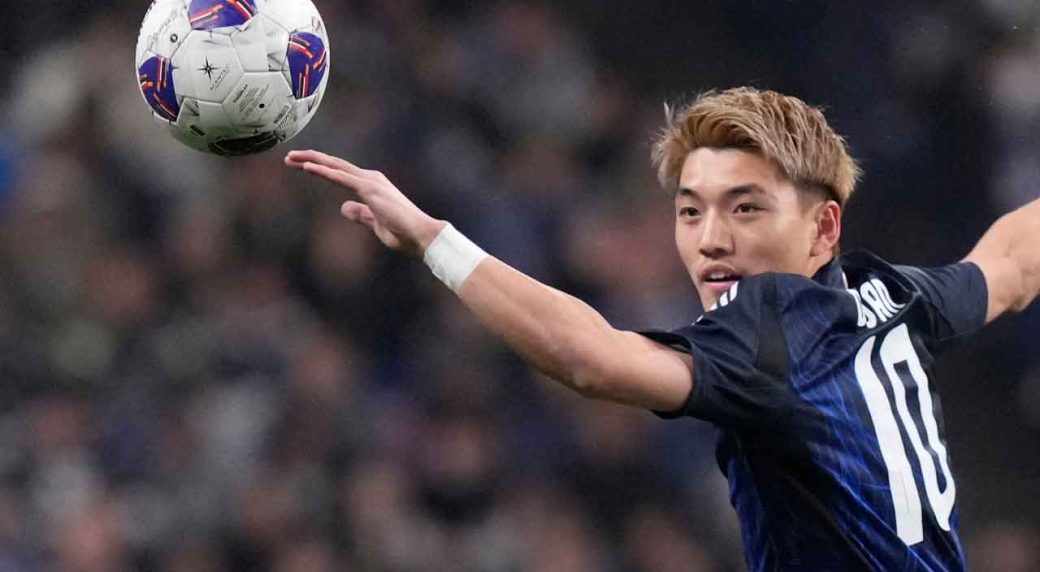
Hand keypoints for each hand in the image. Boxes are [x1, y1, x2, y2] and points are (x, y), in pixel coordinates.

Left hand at [285, 150, 445, 257]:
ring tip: (291, 158)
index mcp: (372, 186)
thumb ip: (360, 215)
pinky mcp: (370, 190)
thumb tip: (343, 208)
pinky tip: (308, 167)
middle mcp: (371, 179)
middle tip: (288, 157)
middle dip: (311, 159)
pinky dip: (325, 171)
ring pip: (336, 167)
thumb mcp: (375, 224)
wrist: (422, 236)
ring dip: (312, 161)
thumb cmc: (403, 234)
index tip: (299, 165)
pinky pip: (342, 178)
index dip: (320, 168)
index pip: (340, 173)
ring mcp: (371, 182)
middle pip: (335, 165)